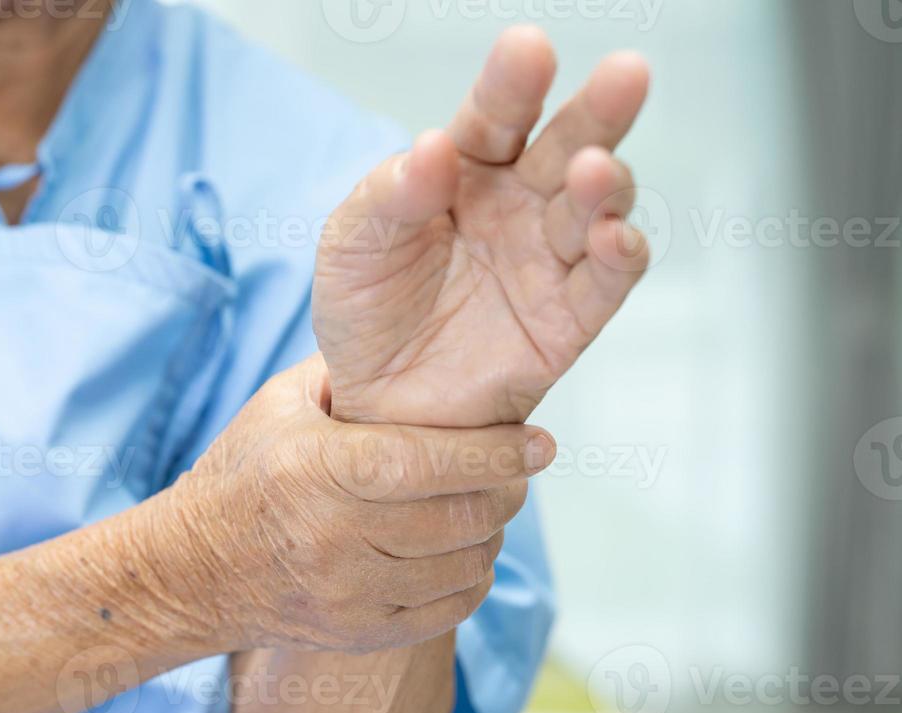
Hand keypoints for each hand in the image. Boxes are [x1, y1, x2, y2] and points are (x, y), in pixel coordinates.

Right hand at [159, 358, 548, 654]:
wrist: (190, 570)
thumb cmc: (243, 473)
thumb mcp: (280, 405)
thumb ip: (351, 374)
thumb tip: (430, 348)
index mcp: (319, 469)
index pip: (432, 463)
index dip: (497, 454)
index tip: (540, 444)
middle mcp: (334, 536)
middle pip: (462, 519)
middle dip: (506, 492)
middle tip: (514, 473)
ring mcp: (348, 593)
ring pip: (465, 566)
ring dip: (490, 535)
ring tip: (481, 509)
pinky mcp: (357, 634)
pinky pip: (448, 610)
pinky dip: (470, 578)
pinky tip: (460, 553)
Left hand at [313, 26, 650, 427]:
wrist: (374, 401)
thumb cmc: (366, 308)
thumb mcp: (352, 245)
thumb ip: (390, 196)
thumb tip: (433, 148)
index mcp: (464, 170)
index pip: (495, 117)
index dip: (512, 83)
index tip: (527, 47)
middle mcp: (517, 205)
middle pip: (566, 146)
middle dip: (596, 111)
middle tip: (624, 74)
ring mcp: (547, 259)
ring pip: (595, 208)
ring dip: (605, 185)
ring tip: (592, 170)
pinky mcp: (566, 320)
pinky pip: (605, 281)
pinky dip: (619, 256)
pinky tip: (613, 236)